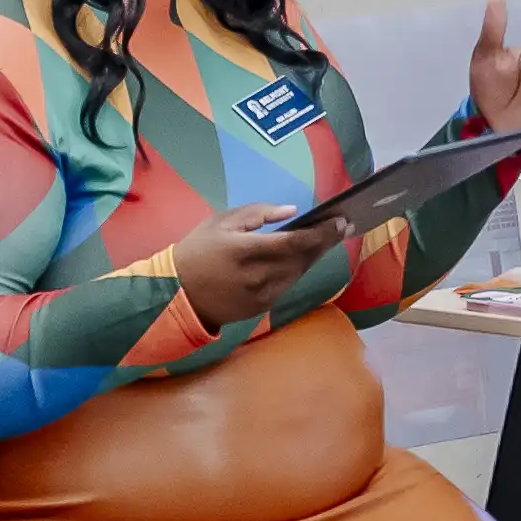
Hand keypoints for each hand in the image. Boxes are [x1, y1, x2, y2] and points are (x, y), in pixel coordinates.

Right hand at [165, 204, 348, 327]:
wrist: (177, 293)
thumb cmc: (198, 250)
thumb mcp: (221, 221)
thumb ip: (257, 213)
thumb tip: (292, 212)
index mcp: (246, 251)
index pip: (295, 241)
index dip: (321, 232)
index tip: (340, 221)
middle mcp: (258, 276)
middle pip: (303, 258)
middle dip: (325, 242)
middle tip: (343, 227)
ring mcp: (261, 295)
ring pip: (298, 273)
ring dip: (314, 256)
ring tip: (327, 239)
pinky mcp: (261, 307)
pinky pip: (287, 285)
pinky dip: (298, 270)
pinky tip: (305, 257)